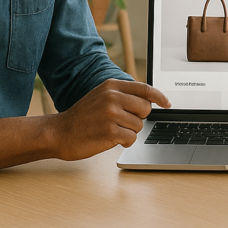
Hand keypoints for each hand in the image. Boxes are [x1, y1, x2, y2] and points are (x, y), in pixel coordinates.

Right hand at [48, 79, 170, 160]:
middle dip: (138, 118)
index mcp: (111, 86)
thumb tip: (149, 99)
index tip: (168, 104)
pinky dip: (124, 142)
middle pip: (145, 109)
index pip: (145, 88)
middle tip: (122, 122)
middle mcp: (112, 97)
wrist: (59, 132)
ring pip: (139, 126)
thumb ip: (122, 94)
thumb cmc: (83, 117)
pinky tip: (110, 138)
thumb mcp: (101, 96)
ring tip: (111, 130)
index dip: (160, 97)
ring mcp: (111, 114)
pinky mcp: (110, 132)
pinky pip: (131, 139)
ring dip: (128, 131)